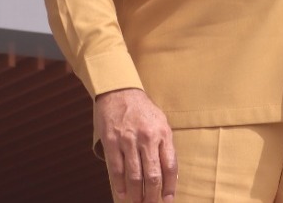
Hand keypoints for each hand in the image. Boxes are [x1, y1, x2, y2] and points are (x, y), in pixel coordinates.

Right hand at [94, 88, 176, 202]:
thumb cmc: (142, 110)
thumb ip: (165, 145)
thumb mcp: (161, 123)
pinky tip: (123, 194)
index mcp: (163, 133)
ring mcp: (128, 140)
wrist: (119, 91)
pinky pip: (116, 168)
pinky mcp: (112, 142)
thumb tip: (169, 173)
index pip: (170, 166)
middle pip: (153, 175)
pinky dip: (120, 185)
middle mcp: (147, 138)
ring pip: (134, 175)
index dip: (170, 186)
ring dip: (136, 194)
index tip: (168, 200)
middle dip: (152, 196)